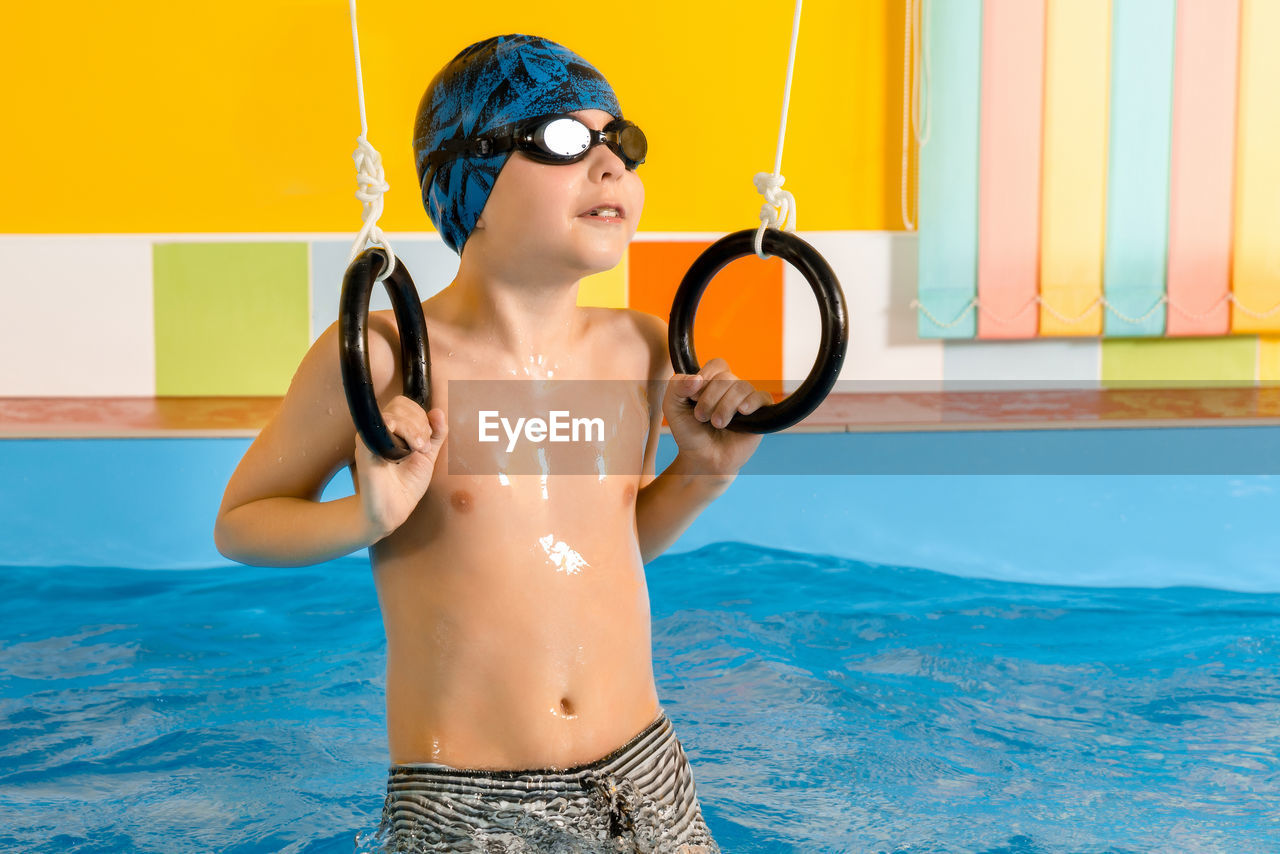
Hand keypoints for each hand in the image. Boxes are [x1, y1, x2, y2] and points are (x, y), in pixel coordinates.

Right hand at [352, 395, 447, 540]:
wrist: (392, 510)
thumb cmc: (406, 485)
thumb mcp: (428, 456)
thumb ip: (436, 435)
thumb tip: (438, 411)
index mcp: (393, 429)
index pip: (406, 405)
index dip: (421, 417)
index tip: (427, 441)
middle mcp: (380, 430)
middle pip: (400, 405)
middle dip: (419, 423)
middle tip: (423, 448)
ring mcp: (371, 438)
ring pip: (392, 414)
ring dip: (412, 429)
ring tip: (417, 450)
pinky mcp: (365, 448)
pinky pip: (377, 427)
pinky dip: (393, 428)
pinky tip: (403, 444)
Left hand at [662, 358, 770, 478]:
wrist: (702, 459)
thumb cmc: (689, 433)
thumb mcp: (672, 407)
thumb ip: (676, 386)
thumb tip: (697, 378)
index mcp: (714, 382)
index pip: (717, 365)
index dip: (706, 376)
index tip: (693, 397)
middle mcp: (732, 389)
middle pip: (727, 377)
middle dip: (710, 398)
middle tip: (701, 417)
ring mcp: (746, 400)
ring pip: (743, 387)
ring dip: (726, 405)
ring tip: (717, 424)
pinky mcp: (760, 414)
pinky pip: (763, 397)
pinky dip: (752, 402)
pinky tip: (742, 412)